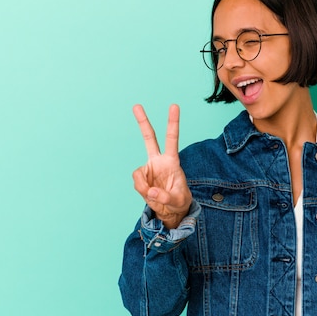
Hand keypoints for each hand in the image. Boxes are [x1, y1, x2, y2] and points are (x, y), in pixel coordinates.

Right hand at [132, 104, 192, 228]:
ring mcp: (149, 169)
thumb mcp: (178, 201)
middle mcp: (158, 161)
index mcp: (172, 161)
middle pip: (149, 138)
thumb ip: (165, 197)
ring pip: (138, 173)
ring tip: (154, 195)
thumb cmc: (179, 201)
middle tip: (136, 105)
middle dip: (143, 122)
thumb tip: (150, 192)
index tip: (174, 106)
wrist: (171, 210)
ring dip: (143, 187)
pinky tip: (149, 194)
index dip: (173, 123)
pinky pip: (136, 183)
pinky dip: (141, 190)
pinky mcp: (141, 178)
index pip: (172, 139)